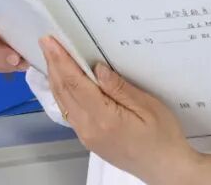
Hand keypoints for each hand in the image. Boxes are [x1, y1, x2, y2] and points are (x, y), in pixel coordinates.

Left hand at [39, 36, 201, 184]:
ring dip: (55, 77)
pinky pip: (68, 111)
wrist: (164, 168)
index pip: (75, 83)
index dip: (60, 60)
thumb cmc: (162, 137)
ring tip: (51, 56)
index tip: (50, 41)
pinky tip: (63, 81)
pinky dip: (62, 92)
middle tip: (46, 42)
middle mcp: (88, 128)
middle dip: (53, 64)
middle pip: (63, 90)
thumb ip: (120, 88)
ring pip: (62, 101)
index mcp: (104, 118)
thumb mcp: (148, 107)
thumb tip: (97, 68)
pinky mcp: (88, 139)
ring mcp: (86, 135)